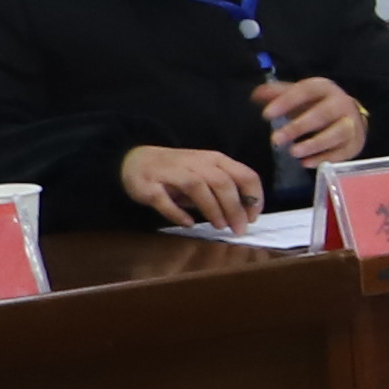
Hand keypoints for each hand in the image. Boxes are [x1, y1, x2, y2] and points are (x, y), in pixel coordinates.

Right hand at [121, 141, 266, 229]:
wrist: (134, 160)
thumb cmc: (179, 171)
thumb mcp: (207, 174)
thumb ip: (226, 189)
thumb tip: (246, 212)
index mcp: (214, 160)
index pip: (244, 174)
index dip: (253, 196)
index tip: (254, 217)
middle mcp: (194, 162)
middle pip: (222, 182)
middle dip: (234, 208)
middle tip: (239, 228)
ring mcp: (169, 172)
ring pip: (197, 186)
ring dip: (212, 208)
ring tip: (219, 226)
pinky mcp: (148, 185)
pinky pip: (164, 199)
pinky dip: (177, 213)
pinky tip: (188, 223)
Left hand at [257, 75, 372, 168]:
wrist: (349, 116)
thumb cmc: (316, 104)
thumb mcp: (298, 95)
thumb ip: (277, 94)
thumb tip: (256, 95)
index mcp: (324, 88)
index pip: (306, 91)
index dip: (286, 102)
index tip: (266, 115)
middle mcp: (342, 104)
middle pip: (323, 114)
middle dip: (299, 127)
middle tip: (275, 140)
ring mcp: (352, 124)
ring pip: (337, 133)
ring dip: (314, 144)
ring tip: (293, 153)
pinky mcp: (356, 144)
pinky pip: (342, 152)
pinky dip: (324, 158)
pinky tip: (306, 163)